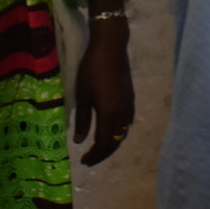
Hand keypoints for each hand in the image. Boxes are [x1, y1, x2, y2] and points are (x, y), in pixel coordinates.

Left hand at [73, 17, 133, 165]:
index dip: (94, 155)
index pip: (103, 143)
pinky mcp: (130, 98)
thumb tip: (79, 141)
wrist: (110, 47)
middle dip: (102, 153)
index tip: (83, 161)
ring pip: (122, 133)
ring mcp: (128, 105)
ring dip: (111, 143)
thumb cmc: (92, 70)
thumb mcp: (82, 95)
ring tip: (98, 147)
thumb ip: (82, 120)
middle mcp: (122, 113)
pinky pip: (126, 123)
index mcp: (109, 114)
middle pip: (115, 141)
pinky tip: (110, 130)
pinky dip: (118, 132)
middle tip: (89, 158)